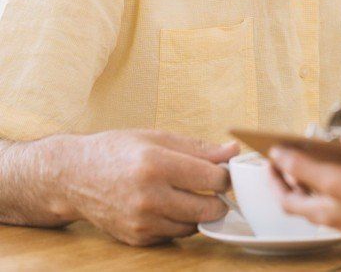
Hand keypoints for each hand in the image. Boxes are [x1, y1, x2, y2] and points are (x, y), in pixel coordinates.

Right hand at [53, 130, 236, 245]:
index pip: (212, 179)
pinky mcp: (136, 237)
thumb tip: (232, 151)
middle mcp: (148, 197)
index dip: (225, 176)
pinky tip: (168, 205)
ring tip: (187, 193)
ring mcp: (141, 221)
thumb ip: (199, 148)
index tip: (224, 171)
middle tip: (213, 187)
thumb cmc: (116, 151)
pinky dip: (179, 222)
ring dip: (199, 212)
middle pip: (208, 209)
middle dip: (218, 198)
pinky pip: (174, 235)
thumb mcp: (158, 138)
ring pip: (194, 226)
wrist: (72, 176)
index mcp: (156, 165)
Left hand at [269, 146, 340, 259]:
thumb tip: (279, 157)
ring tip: (314, 159)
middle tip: (289, 158)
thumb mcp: (337, 177)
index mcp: (322, 213)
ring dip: (312, 181)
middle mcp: (333, 219)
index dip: (274, 179)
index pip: (285, 199)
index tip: (271, 159)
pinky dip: (333, 185)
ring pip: (321, 200)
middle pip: (301, 201)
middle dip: (291, 179)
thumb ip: (305, 168)